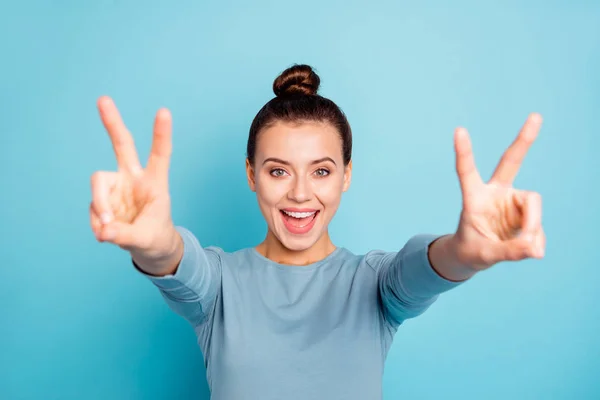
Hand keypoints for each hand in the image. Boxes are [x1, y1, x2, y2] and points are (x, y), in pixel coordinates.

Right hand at [89, 96, 178, 259]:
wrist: (149, 249)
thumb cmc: (155, 237)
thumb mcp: (146, 239)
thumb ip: (126, 235)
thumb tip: (104, 229)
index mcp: (155, 182)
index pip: (160, 154)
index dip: (161, 134)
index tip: (163, 111)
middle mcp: (133, 178)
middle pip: (122, 145)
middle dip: (112, 123)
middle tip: (103, 99)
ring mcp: (116, 187)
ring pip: (98, 184)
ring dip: (100, 206)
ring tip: (107, 229)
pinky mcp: (102, 199)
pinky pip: (93, 208)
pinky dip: (97, 224)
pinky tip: (107, 233)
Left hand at [451, 113, 544, 270]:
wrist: (476, 255)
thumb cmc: (471, 250)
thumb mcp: (483, 255)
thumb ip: (507, 251)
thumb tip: (535, 248)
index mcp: (474, 197)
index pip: (467, 171)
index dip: (464, 152)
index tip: (459, 130)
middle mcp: (495, 193)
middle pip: (511, 162)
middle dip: (524, 140)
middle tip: (536, 115)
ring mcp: (512, 201)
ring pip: (533, 206)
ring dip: (533, 228)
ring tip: (528, 248)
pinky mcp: (525, 213)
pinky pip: (538, 226)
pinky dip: (536, 241)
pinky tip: (530, 250)